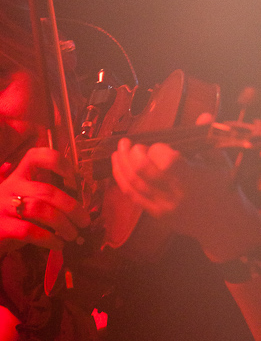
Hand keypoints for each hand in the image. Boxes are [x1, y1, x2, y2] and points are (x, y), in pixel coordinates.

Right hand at [0, 147, 89, 266]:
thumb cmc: (7, 220)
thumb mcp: (24, 202)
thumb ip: (46, 199)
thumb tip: (79, 206)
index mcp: (18, 176)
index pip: (37, 156)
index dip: (59, 163)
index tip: (74, 182)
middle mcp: (10, 187)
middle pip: (46, 190)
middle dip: (71, 207)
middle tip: (84, 221)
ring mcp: (2, 206)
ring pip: (39, 209)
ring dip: (62, 224)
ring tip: (72, 235)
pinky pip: (28, 230)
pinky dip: (48, 239)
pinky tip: (58, 244)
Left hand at [111, 116, 259, 260]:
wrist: (222, 225)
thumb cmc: (223, 189)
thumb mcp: (220, 163)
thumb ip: (207, 140)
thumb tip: (204, 115)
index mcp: (192, 180)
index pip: (166, 161)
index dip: (156, 148)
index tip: (159, 144)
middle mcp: (174, 195)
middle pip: (142, 171)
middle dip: (132, 153)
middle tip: (130, 143)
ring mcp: (162, 207)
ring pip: (132, 183)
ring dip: (121, 164)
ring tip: (119, 149)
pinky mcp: (155, 214)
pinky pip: (132, 196)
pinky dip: (121, 179)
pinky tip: (118, 166)